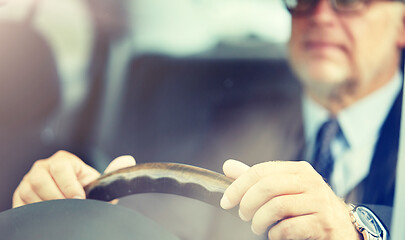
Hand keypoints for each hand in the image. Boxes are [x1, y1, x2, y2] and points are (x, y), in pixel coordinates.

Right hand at [12, 150, 135, 207]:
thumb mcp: (97, 183)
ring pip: (30, 193)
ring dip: (47, 206)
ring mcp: (28, 181)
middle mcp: (42, 167)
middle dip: (57, 198)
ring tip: (61, 211)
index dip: (70, 186)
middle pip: (41, 180)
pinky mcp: (19, 195)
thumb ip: (111, 173)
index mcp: (62, 160)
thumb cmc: (84, 191)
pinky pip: (21, 205)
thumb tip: (128, 160)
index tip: (79, 200)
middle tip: (69, 208)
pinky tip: (48, 214)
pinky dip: (35, 212)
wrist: (70, 201)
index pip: (61, 168)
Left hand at [220, 159, 360, 239]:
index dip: (238, 186)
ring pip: (277, 207)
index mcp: (299, 169)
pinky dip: (275, 234)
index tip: (226, 201)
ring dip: (259, 221)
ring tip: (256, 227)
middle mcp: (311, 181)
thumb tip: (227, 166)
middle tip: (242, 216)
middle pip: (267, 187)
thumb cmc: (307, 207)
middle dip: (247, 203)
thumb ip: (257, 179)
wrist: (343, 227)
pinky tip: (275, 234)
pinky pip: (289, 228)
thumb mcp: (284, 189)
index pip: (261, 171)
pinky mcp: (324, 223)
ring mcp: (319, 201)